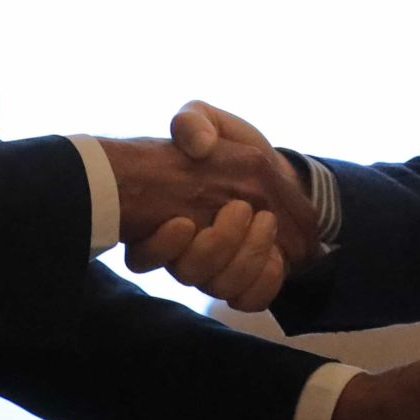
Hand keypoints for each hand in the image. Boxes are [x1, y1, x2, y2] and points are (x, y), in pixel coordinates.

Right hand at [99, 132, 316, 301]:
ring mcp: (214, 270)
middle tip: (242, 208)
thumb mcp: (207, 120)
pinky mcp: (246, 281)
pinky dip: (265, 281)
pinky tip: (277, 255)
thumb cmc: (230, 147)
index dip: (159, 249)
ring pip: (220, 288)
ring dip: (246, 258)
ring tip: (265, 221)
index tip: (184, 222)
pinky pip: (250, 300)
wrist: (272, 169)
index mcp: (162, 220)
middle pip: (187, 274)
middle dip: (218, 244)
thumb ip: (193, 122)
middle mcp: (183, 253)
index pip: (143, 257)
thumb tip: (198, 146)